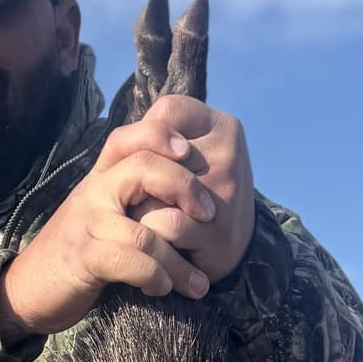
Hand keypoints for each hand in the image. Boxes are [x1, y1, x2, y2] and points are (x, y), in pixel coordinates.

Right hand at [0, 95, 254, 341]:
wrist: (29, 288)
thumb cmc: (77, 252)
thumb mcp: (104, 215)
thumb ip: (133, 198)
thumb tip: (182, 194)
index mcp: (101, 178)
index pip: (130, 137)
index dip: (161, 134)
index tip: (190, 151)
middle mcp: (93, 192)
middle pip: (143, 166)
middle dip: (185, 187)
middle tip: (210, 213)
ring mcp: (87, 224)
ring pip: (146, 230)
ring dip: (179, 261)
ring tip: (198, 283)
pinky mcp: (84, 258)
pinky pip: (130, 261)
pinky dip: (155, 276)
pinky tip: (164, 289)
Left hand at [127, 94, 254, 284]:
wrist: (238, 250)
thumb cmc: (200, 196)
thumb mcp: (191, 156)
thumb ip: (159, 138)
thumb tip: (124, 152)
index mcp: (224, 127)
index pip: (166, 111)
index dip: (148, 138)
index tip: (155, 162)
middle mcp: (228, 154)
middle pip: (153, 152)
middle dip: (140, 179)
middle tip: (151, 198)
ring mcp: (224, 193)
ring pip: (153, 189)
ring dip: (139, 209)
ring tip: (150, 221)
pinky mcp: (215, 232)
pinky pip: (163, 224)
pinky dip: (151, 234)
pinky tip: (159, 241)